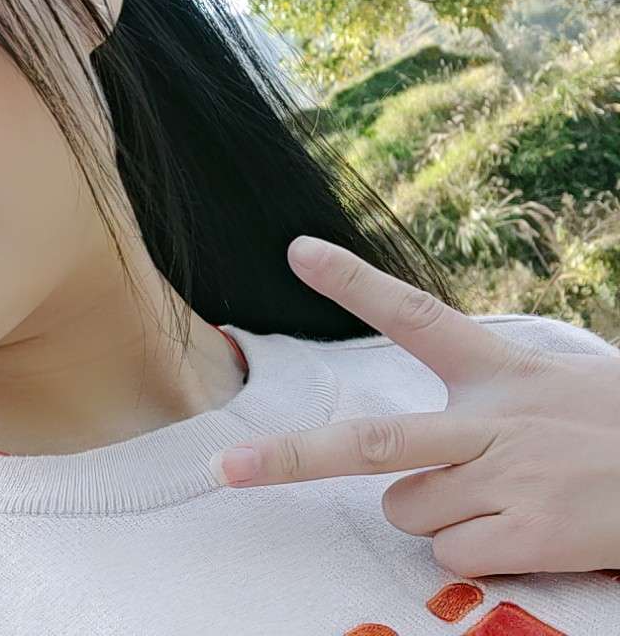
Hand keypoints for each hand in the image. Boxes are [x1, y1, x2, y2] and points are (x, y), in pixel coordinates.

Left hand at [208, 235, 619, 578]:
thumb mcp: (547, 386)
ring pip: (408, 509)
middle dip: (292, 457)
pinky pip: (452, 556)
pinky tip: (521, 532)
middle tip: (226, 471)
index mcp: (495, 369)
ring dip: (434, 511)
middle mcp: (490, 422)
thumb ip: (478, 405)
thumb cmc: (611, 427)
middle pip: (373, 440)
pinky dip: (471, 551)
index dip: (354, 281)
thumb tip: (407, 465)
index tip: (297, 250)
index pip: (414, 312)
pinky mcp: (531, 535)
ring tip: (497, 495)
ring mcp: (507, 480)